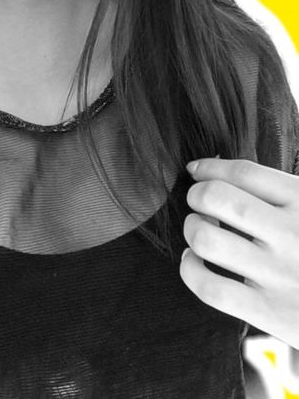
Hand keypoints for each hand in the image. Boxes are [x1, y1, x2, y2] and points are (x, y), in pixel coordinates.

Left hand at [180, 157, 298, 348]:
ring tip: (198, 230)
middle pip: (217, 198)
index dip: (210, 167)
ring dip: (192, 229)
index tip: (196, 170)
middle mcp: (292, 233)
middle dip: (197, 195)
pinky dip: (190, 270)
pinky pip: (212, 288)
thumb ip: (283, 191)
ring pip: (208, 238)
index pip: (244, 172)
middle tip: (198, 202)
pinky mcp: (272, 312)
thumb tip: (221, 168)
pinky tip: (194, 262)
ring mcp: (281, 274)